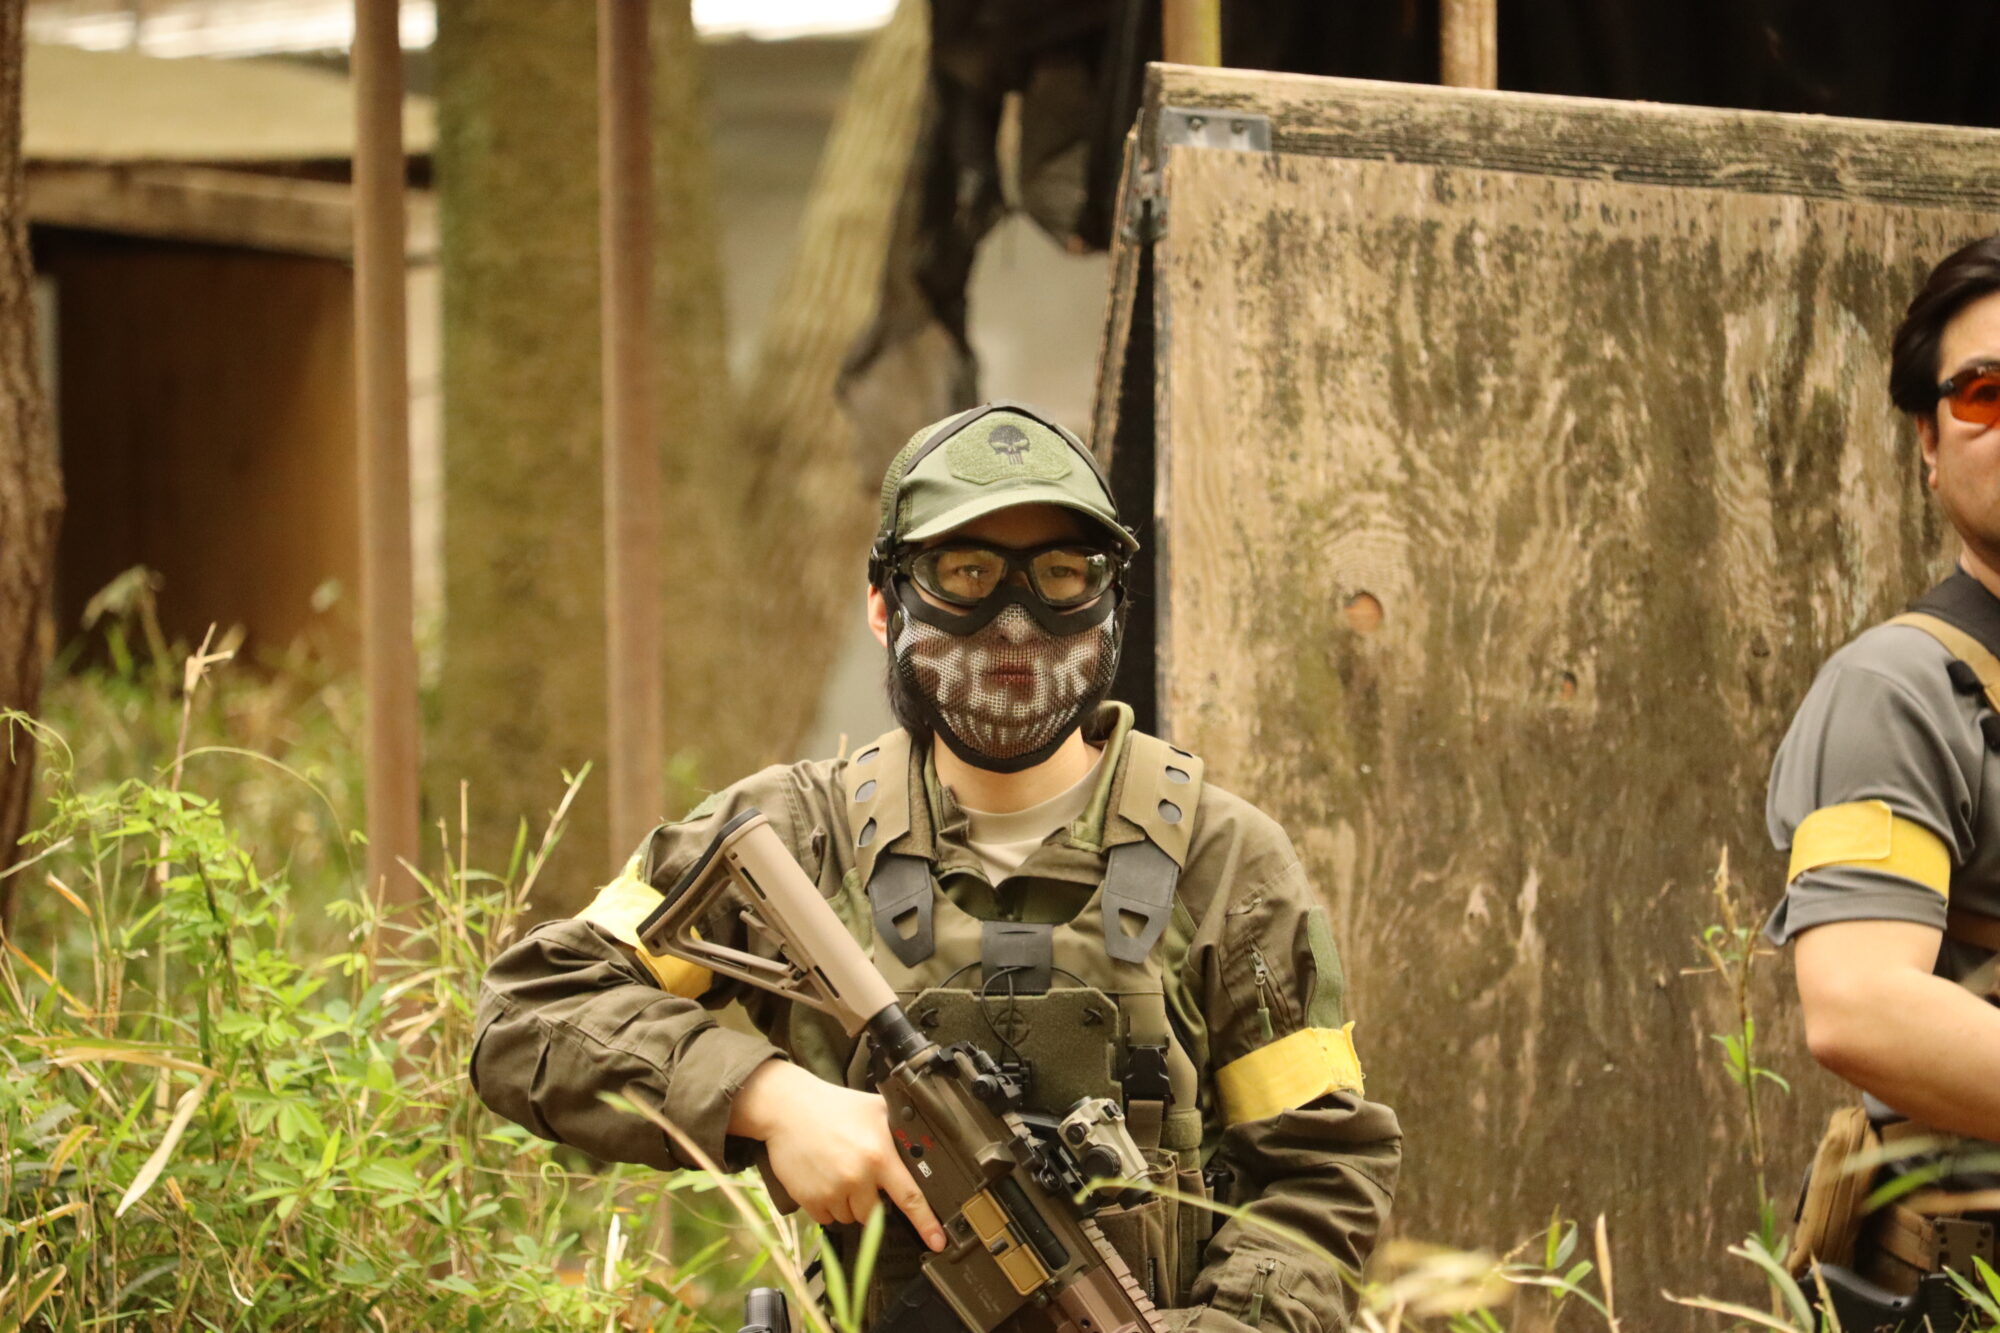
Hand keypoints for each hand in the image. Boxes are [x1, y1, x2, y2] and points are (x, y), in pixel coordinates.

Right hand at [730, 1061, 945, 1250]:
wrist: (787, 1109)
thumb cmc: (833, 1106)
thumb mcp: (875, 1108)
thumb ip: (899, 1127)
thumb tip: (922, 1140)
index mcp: (878, 1156)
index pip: (910, 1197)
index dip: (926, 1223)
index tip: (938, 1241)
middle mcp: (857, 1178)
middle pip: (875, 1213)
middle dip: (871, 1199)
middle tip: (860, 1174)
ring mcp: (831, 1191)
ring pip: (850, 1217)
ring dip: (848, 1203)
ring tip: (838, 1172)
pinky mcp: (809, 1199)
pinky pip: (827, 1218)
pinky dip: (828, 1205)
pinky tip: (824, 1180)